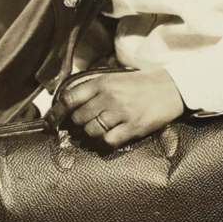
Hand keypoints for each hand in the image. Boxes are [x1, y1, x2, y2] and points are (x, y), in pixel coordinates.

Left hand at [45, 68, 183, 148]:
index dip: (55, 113)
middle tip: (83, 126)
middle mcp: (108, 97)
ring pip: (91, 132)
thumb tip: (72, 103)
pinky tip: (110, 138)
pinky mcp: (133, 127)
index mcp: (102, 83)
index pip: (69, 99)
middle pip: (78, 119)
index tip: (49, 123)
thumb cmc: (143, 83)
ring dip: (90, 135)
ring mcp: (121, 113)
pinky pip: (108, 141)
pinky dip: (104, 143)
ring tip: (99, 131)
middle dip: (77, 126)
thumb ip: (95, 88)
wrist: (172, 87)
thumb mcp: (116, 77)